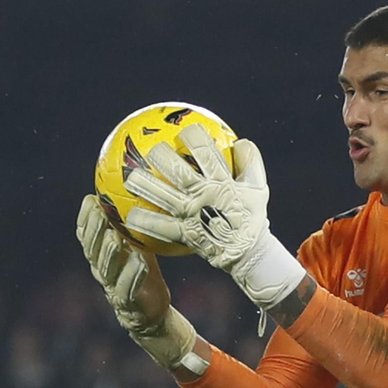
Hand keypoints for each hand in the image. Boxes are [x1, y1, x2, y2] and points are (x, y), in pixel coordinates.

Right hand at [77, 195, 197, 370]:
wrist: (152, 311)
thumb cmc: (143, 273)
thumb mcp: (137, 247)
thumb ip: (132, 229)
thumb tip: (136, 198)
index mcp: (99, 256)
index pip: (85, 235)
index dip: (85, 218)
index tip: (91, 199)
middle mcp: (100, 271)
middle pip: (92, 249)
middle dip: (94, 229)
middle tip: (100, 212)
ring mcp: (112, 288)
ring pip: (106, 268)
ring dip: (110, 251)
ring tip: (115, 235)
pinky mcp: (127, 303)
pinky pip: (127, 287)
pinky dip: (133, 274)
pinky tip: (140, 260)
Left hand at [122, 129, 304, 310]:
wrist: (250, 256)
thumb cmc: (253, 219)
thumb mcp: (258, 189)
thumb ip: (250, 164)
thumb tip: (242, 141)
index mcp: (222, 183)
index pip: (206, 153)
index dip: (194, 138)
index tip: (186, 131)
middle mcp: (204, 196)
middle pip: (179, 172)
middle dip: (163, 158)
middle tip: (151, 150)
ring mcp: (193, 215)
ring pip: (165, 197)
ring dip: (146, 186)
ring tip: (130, 178)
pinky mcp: (186, 234)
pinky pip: (161, 228)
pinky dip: (145, 222)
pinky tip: (129, 217)